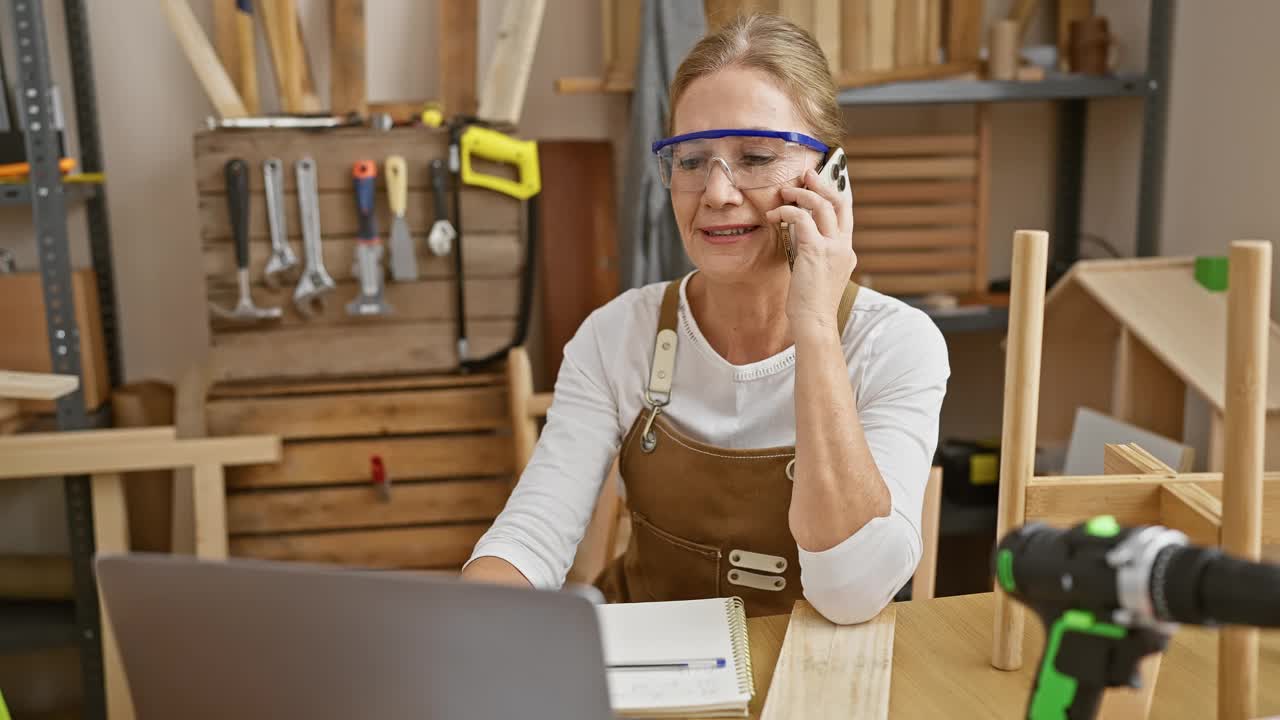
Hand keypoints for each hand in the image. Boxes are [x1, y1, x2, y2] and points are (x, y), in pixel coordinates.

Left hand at [765, 168, 856, 334]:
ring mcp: (833, 248)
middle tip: (806, 174)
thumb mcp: (817, 272)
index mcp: (846, 252)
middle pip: (838, 203)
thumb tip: (799, 231)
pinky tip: (774, 215)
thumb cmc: (811, 303)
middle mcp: (844, 246)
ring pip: (821, 205)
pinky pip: (801, 219)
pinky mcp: (816, 251)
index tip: (820, 182)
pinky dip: (786, 211)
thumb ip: (814, 250)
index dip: (834, 194)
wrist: (814, 322)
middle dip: (822, 184)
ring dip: (800, 195)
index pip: (845, 214)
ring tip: (783, 194)